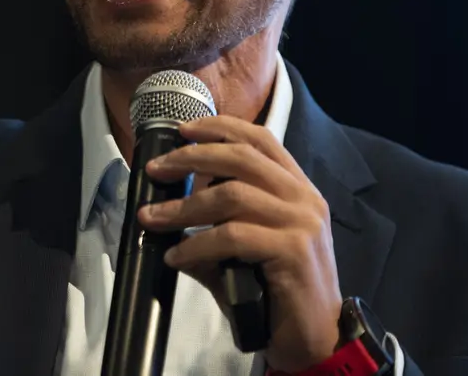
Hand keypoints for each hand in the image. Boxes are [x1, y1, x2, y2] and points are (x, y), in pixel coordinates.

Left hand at [139, 116, 340, 372]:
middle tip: (156, 170)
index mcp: (298, 188)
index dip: (220, 128)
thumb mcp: (247, 245)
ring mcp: (301, 222)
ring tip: (151, 219)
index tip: (183, 129)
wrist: (315, 339)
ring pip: (231, 195)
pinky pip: (231, 236)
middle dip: (191, 158)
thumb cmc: (276, 291)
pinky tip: (177, 258)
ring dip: (183, 207)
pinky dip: (196, 245)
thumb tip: (164, 208)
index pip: (260, 139)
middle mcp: (304, 198)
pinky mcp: (292, 251)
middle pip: (241, 157)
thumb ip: (217, 220)